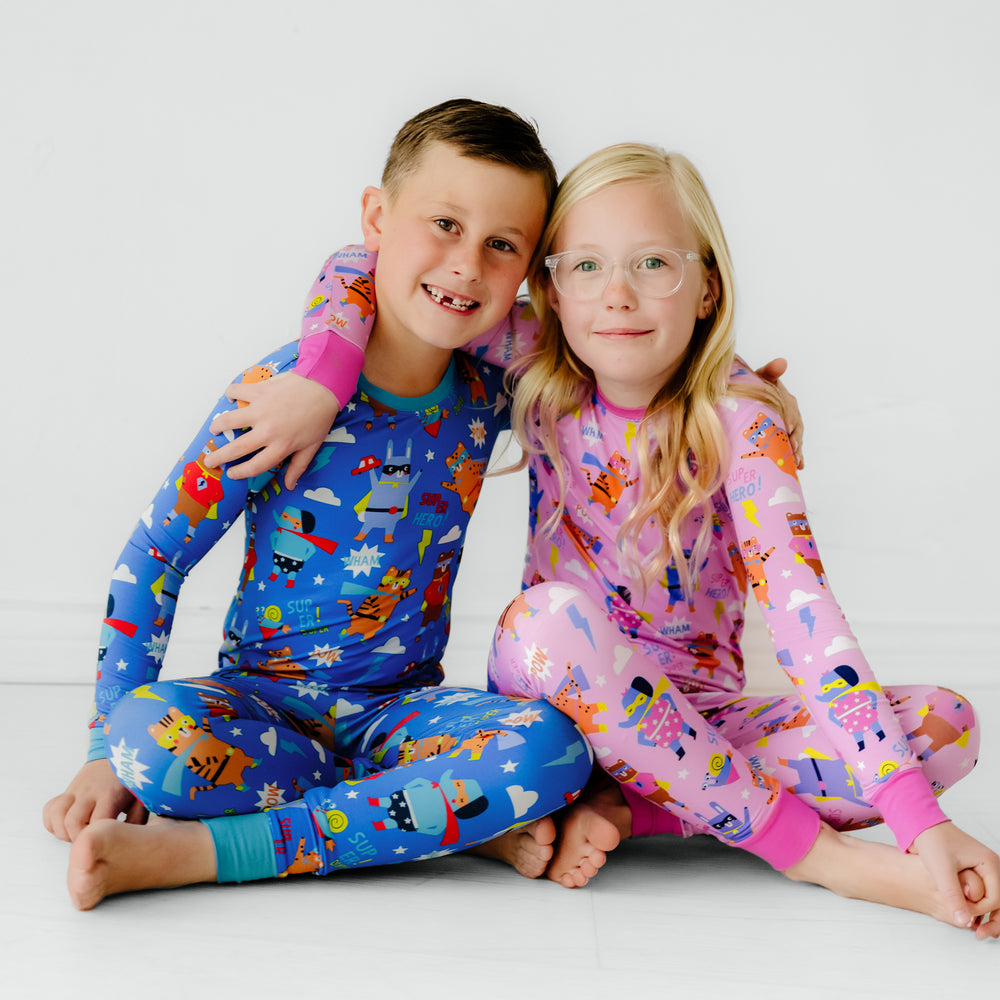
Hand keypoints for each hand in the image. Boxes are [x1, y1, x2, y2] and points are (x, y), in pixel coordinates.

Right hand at [43, 759, 146, 842]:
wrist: (118, 754)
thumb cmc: (131, 779)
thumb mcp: (140, 797)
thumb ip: (136, 819)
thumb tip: (133, 842)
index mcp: (110, 794)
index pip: (97, 822)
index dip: (97, 837)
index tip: (104, 843)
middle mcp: (89, 792)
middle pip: (72, 821)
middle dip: (77, 838)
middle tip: (88, 842)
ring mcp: (75, 790)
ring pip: (56, 814)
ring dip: (62, 831)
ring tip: (76, 835)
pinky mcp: (67, 791)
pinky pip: (50, 808)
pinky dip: (52, 822)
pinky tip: (66, 827)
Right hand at [205, 373, 340, 489]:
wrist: (323, 386)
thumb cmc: (319, 417)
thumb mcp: (312, 447)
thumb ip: (298, 467)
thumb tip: (290, 486)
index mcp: (281, 446)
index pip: (255, 466)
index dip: (240, 472)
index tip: (231, 473)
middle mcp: (268, 431)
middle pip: (236, 449)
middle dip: (219, 457)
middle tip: (209, 461)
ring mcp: (261, 410)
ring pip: (229, 420)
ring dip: (218, 426)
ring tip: (213, 429)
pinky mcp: (259, 391)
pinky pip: (236, 392)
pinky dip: (230, 394)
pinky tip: (231, 398)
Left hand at [754, 357, 803, 468]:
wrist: (742, 398)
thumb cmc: (752, 387)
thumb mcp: (760, 377)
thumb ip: (769, 371)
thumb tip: (782, 362)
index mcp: (785, 398)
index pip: (790, 410)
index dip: (789, 420)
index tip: (787, 430)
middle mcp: (790, 412)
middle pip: (795, 428)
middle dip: (794, 440)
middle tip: (791, 452)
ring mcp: (788, 425)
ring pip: (795, 439)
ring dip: (796, 451)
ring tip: (795, 463)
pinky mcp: (784, 436)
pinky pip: (793, 447)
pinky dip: (796, 457)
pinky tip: (798, 467)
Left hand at [911, 822, 999, 939]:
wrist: (921, 824)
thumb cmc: (932, 841)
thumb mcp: (940, 869)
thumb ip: (952, 895)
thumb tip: (963, 922)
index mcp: (989, 863)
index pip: (995, 898)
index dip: (980, 911)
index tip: (962, 913)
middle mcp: (992, 867)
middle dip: (994, 920)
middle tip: (979, 935)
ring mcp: (985, 870)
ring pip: (995, 900)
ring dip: (990, 917)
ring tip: (978, 932)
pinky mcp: (976, 872)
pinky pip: (985, 894)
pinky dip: (981, 908)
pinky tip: (971, 918)